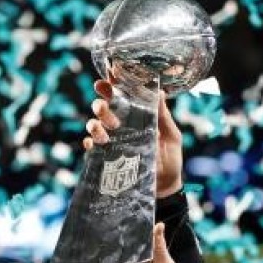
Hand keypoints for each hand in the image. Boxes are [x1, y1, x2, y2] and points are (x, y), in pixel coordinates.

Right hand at [82, 79, 183, 197]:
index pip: (123, 95)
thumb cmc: (170, 160)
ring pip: (94, 126)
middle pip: (104, 108)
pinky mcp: (106, 158)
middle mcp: (122, 126)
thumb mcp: (172, 137)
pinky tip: (94, 144)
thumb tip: (160, 92)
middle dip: (101, 103)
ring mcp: (112, 142)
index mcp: (137, 116)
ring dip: (95, 123)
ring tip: (102, 128)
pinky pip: (92, 148)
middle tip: (103, 105)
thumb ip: (164, 116)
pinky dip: (90, 144)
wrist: (166, 188)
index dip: (115, 83)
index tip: (111, 74)